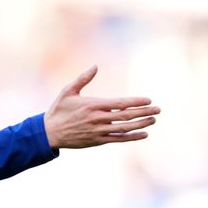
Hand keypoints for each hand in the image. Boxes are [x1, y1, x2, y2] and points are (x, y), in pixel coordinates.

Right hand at [44, 65, 160, 148]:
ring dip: (141, 124)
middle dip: (144, 112)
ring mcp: (98, 131)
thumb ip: (83, 78)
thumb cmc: (58, 110)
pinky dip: (131, 137)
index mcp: (94, 105)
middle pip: (126, 116)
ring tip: (153, 120)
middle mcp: (98, 119)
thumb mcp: (68, 91)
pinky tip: (143, 134)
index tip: (149, 100)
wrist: (49, 133)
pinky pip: (118, 139)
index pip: (121, 103)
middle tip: (158, 110)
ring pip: (125, 128)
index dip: (136, 102)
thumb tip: (95, 66)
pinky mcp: (97, 141)